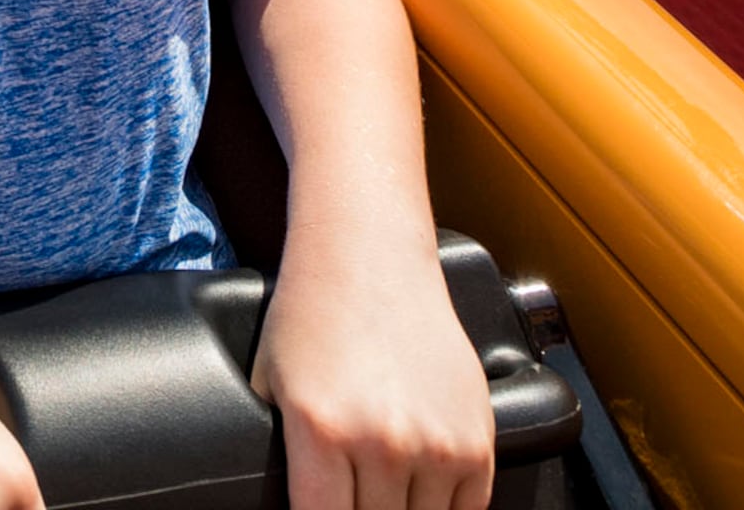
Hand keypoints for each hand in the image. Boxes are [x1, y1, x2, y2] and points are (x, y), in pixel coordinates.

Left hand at [255, 241, 493, 509]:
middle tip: (354, 495)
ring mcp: (437, 443)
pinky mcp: (477, 439)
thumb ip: (281, 451)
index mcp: (322, 432)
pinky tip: (423, 495)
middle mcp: (383, 442)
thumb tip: (286, 496)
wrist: (370, 257)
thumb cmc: (311, 316)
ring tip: (384, 491)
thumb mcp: (266, 383)